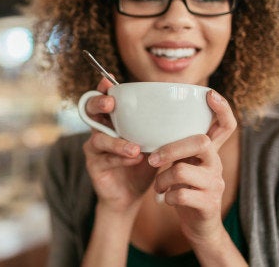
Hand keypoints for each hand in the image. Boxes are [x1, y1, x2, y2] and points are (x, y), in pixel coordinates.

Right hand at [82, 78, 156, 212]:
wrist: (131, 197)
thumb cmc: (144, 166)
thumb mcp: (155, 143)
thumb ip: (164, 128)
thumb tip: (189, 109)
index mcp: (113, 121)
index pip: (104, 99)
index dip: (102, 88)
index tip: (108, 80)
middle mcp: (100, 131)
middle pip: (89, 111)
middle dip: (98, 104)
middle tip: (111, 104)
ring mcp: (94, 149)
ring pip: (98, 138)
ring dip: (117, 142)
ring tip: (135, 147)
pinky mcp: (94, 167)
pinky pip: (105, 159)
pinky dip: (120, 158)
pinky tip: (135, 159)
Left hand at [147, 90, 237, 243]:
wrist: (198, 227)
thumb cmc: (185, 190)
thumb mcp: (183, 165)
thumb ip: (176, 147)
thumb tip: (149, 124)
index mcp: (209, 153)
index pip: (226, 125)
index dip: (222, 108)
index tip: (210, 93)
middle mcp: (216, 164)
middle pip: (201, 142)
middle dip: (170, 148)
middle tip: (152, 160)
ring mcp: (215, 184)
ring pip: (183, 170)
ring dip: (162, 179)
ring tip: (158, 187)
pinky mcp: (208, 204)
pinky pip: (180, 194)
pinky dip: (166, 197)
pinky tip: (164, 200)